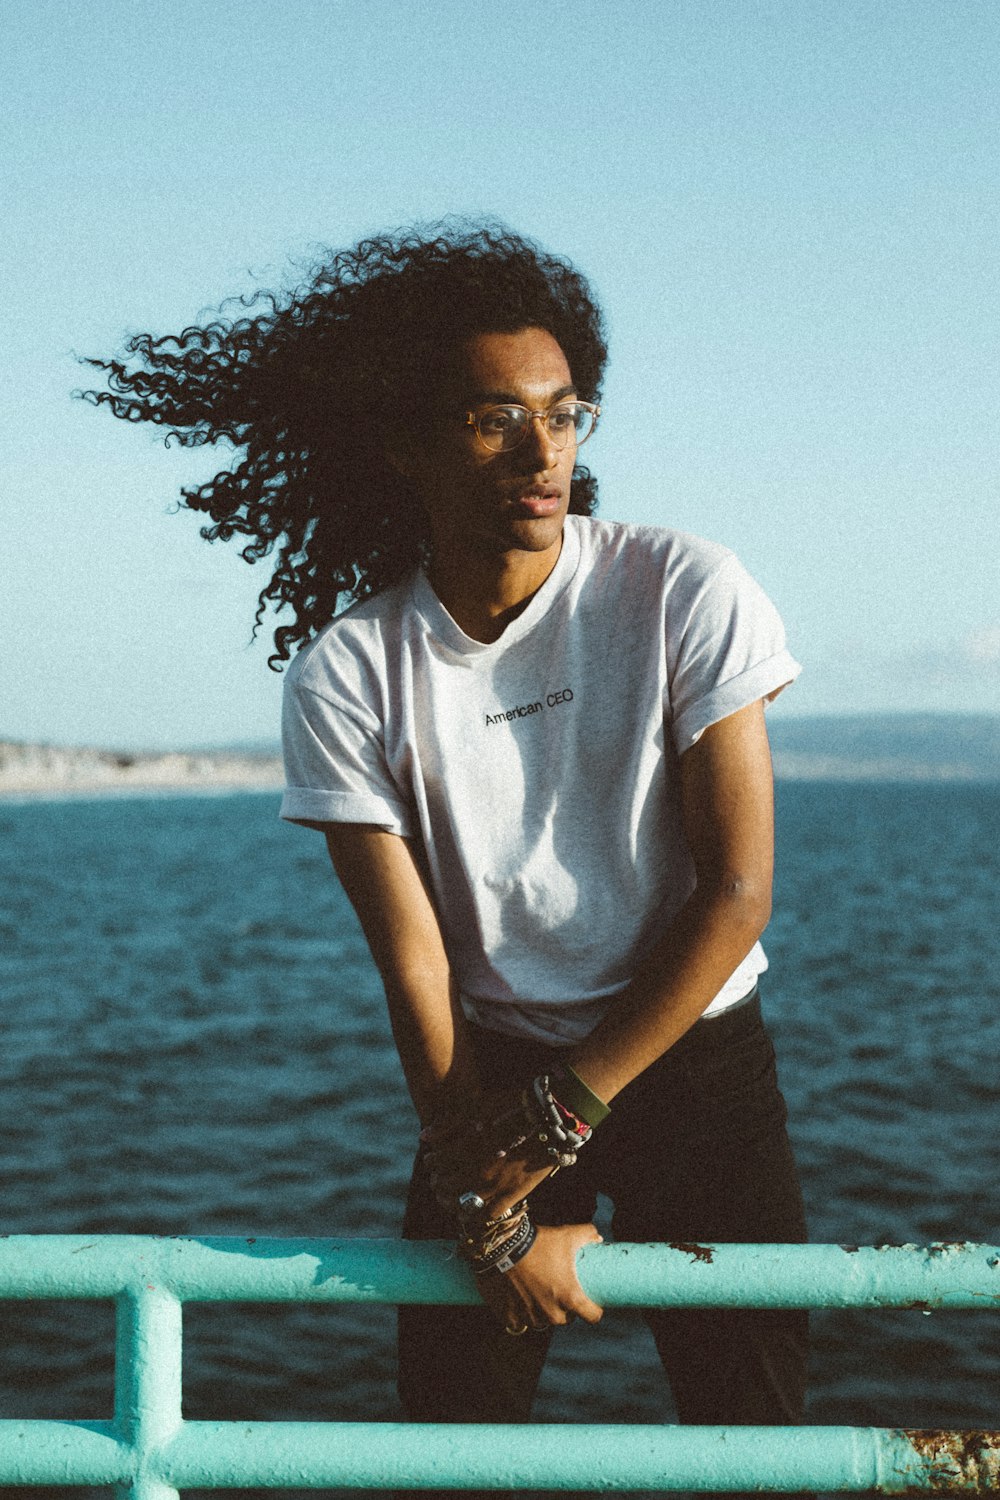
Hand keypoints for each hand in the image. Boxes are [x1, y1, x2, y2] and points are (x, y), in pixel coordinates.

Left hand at [421, 1090, 552, 1215]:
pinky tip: (473, 1209)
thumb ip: (448, 1125)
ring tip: (450, 1198)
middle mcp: (478, 1170)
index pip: (436, 1164)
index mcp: (466, 1148)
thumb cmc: (511, 1106)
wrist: (548, 1117)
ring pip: (462, 1206)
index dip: (431, 1163)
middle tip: (438, 1180)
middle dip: (438, 1183)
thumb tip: (424, 1137)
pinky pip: (488, 1215)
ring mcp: (496, 1186)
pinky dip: (476, 1216)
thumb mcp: (476, 1108)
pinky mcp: (513, 1195)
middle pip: (445, 1187)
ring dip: (451, 1203)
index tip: (432, 1161)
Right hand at [476, 1222, 603, 1331]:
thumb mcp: (567, 1234)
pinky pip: (521, 1323)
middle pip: (566, 1319)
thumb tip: (599, 1238)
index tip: (589, 1301)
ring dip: (543, 1312)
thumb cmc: (539, 1242)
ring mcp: (530, 1316)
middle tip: (560, 1290)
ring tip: (539, 1294)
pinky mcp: (511, 1316)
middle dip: (565, 1308)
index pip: (593, 1316)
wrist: (503, 1246)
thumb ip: (588, 1234)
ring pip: (543, 1322)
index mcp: (570, 1297)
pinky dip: (521, 1314)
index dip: (594, 1309)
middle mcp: (552, 1313)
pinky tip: (520, 1300)